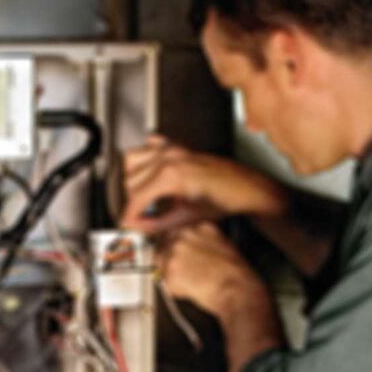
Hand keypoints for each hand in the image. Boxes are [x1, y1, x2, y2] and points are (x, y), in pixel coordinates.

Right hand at [119, 136, 283, 236]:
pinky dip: (144, 159)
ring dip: (132, 178)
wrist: (244, 188)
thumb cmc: (224, 200)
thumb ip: (157, 224)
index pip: (136, 196)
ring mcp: (172, 148)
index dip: (129, 213)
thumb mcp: (187, 218)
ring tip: (142, 196)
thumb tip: (138, 226)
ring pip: (132, 159)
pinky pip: (148, 145)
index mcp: (170, 174)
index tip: (127, 222)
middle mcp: (169, 157)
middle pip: (130, 178)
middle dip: (130, 199)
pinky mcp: (176, 145)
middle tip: (136, 214)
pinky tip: (150, 174)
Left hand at [153, 221, 259, 316]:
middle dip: (170, 261)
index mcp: (200, 227)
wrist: (237, 290)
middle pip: (164, 246)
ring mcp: (176, 252)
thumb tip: (192, 254)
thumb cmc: (237, 275)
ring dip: (172, 276)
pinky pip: (166, 283)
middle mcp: (185, 234)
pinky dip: (175, 291)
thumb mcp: (224, 246)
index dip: (177, 248)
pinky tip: (192, 291)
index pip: (176, 233)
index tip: (181, 257)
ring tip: (193, 284)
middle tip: (184, 274)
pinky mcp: (171, 271)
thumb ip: (204, 244)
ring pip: (161, 264)